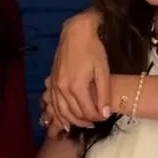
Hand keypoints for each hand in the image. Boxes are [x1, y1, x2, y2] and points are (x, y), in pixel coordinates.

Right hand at [44, 12, 111, 130]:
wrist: (75, 33)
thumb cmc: (92, 49)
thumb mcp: (103, 71)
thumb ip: (104, 94)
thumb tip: (105, 114)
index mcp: (76, 86)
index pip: (87, 111)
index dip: (97, 118)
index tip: (105, 117)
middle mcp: (63, 89)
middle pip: (74, 113)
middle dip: (86, 121)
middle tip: (96, 122)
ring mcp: (55, 86)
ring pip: (61, 111)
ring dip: (72, 121)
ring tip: (83, 124)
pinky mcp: (52, 82)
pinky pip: (53, 104)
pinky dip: (58, 115)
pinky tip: (64, 120)